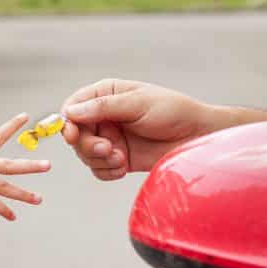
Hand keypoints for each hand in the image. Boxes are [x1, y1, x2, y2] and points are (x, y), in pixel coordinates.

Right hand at [60, 79, 220, 179]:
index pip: (73, 107)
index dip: (68, 122)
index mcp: (107, 95)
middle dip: (88, 145)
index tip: (73, 135)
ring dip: (99, 160)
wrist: (198, 138)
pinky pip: (99, 170)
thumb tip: (70, 112)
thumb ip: (104, 107)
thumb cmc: (174, 112)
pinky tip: (123, 168)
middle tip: (107, 150)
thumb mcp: (138, 104)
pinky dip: (106, 172)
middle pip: (76, 134)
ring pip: (85, 154)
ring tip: (121, 159)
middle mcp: (105, 117)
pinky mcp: (119, 159)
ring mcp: (111, 139)